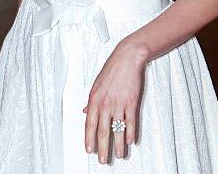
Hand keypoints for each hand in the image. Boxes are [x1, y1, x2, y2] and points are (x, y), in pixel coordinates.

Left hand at [82, 37, 147, 163]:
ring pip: (118, 130)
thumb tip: (86, 113)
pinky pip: (130, 122)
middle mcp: (106, 103)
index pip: (90, 124)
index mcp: (94, 99)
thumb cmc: (112, 69)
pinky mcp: (131, 102)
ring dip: (119, 145)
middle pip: (103, 131)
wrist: (127, 58)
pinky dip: (131, 133)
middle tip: (103, 160)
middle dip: (102, 148)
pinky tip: (131, 141)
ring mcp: (119, 104)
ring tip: (119, 155)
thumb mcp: (96, 84)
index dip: (89, 139)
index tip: (89, 150)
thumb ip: (91, 101)